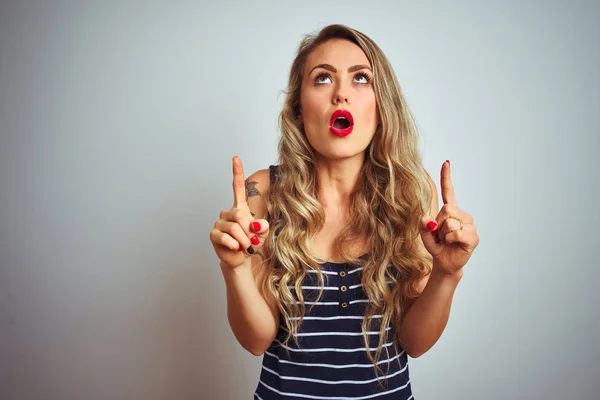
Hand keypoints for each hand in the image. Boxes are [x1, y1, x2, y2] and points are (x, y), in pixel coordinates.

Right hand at [209, 156, 269, 267]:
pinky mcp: (213, 234)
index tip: (235, 158)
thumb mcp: (263, 233)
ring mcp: (219, 223)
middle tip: (251, 241)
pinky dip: (234, 245)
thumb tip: (255, 225)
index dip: (237, 173)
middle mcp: (227, 213)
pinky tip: (235, 248)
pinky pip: (225, 237)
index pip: (238, 187)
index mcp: (240, 208)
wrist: (242, 259)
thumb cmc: (252, 243)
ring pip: (234, 228)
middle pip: (239, 215)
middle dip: (248, 231)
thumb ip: (263, 226)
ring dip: (243, 240)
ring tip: (244, 247)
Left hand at [419, 161, 478, 275]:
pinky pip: (457, 232)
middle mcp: (462, 215)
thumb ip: (423, 225)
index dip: (447, 177)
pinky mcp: (473, 236)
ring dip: (444, 234)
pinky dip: (450, 239)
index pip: (448, 191)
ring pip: (450, 222)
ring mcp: (470, 225)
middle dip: (439, 224)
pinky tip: (454, 243)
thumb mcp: (424, 235)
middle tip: (441, 235)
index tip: (446, 162)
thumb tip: (428, 219)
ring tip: (447, 240)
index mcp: (450, 211)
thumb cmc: (437, 246)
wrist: (445, 263)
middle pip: (447, 209)